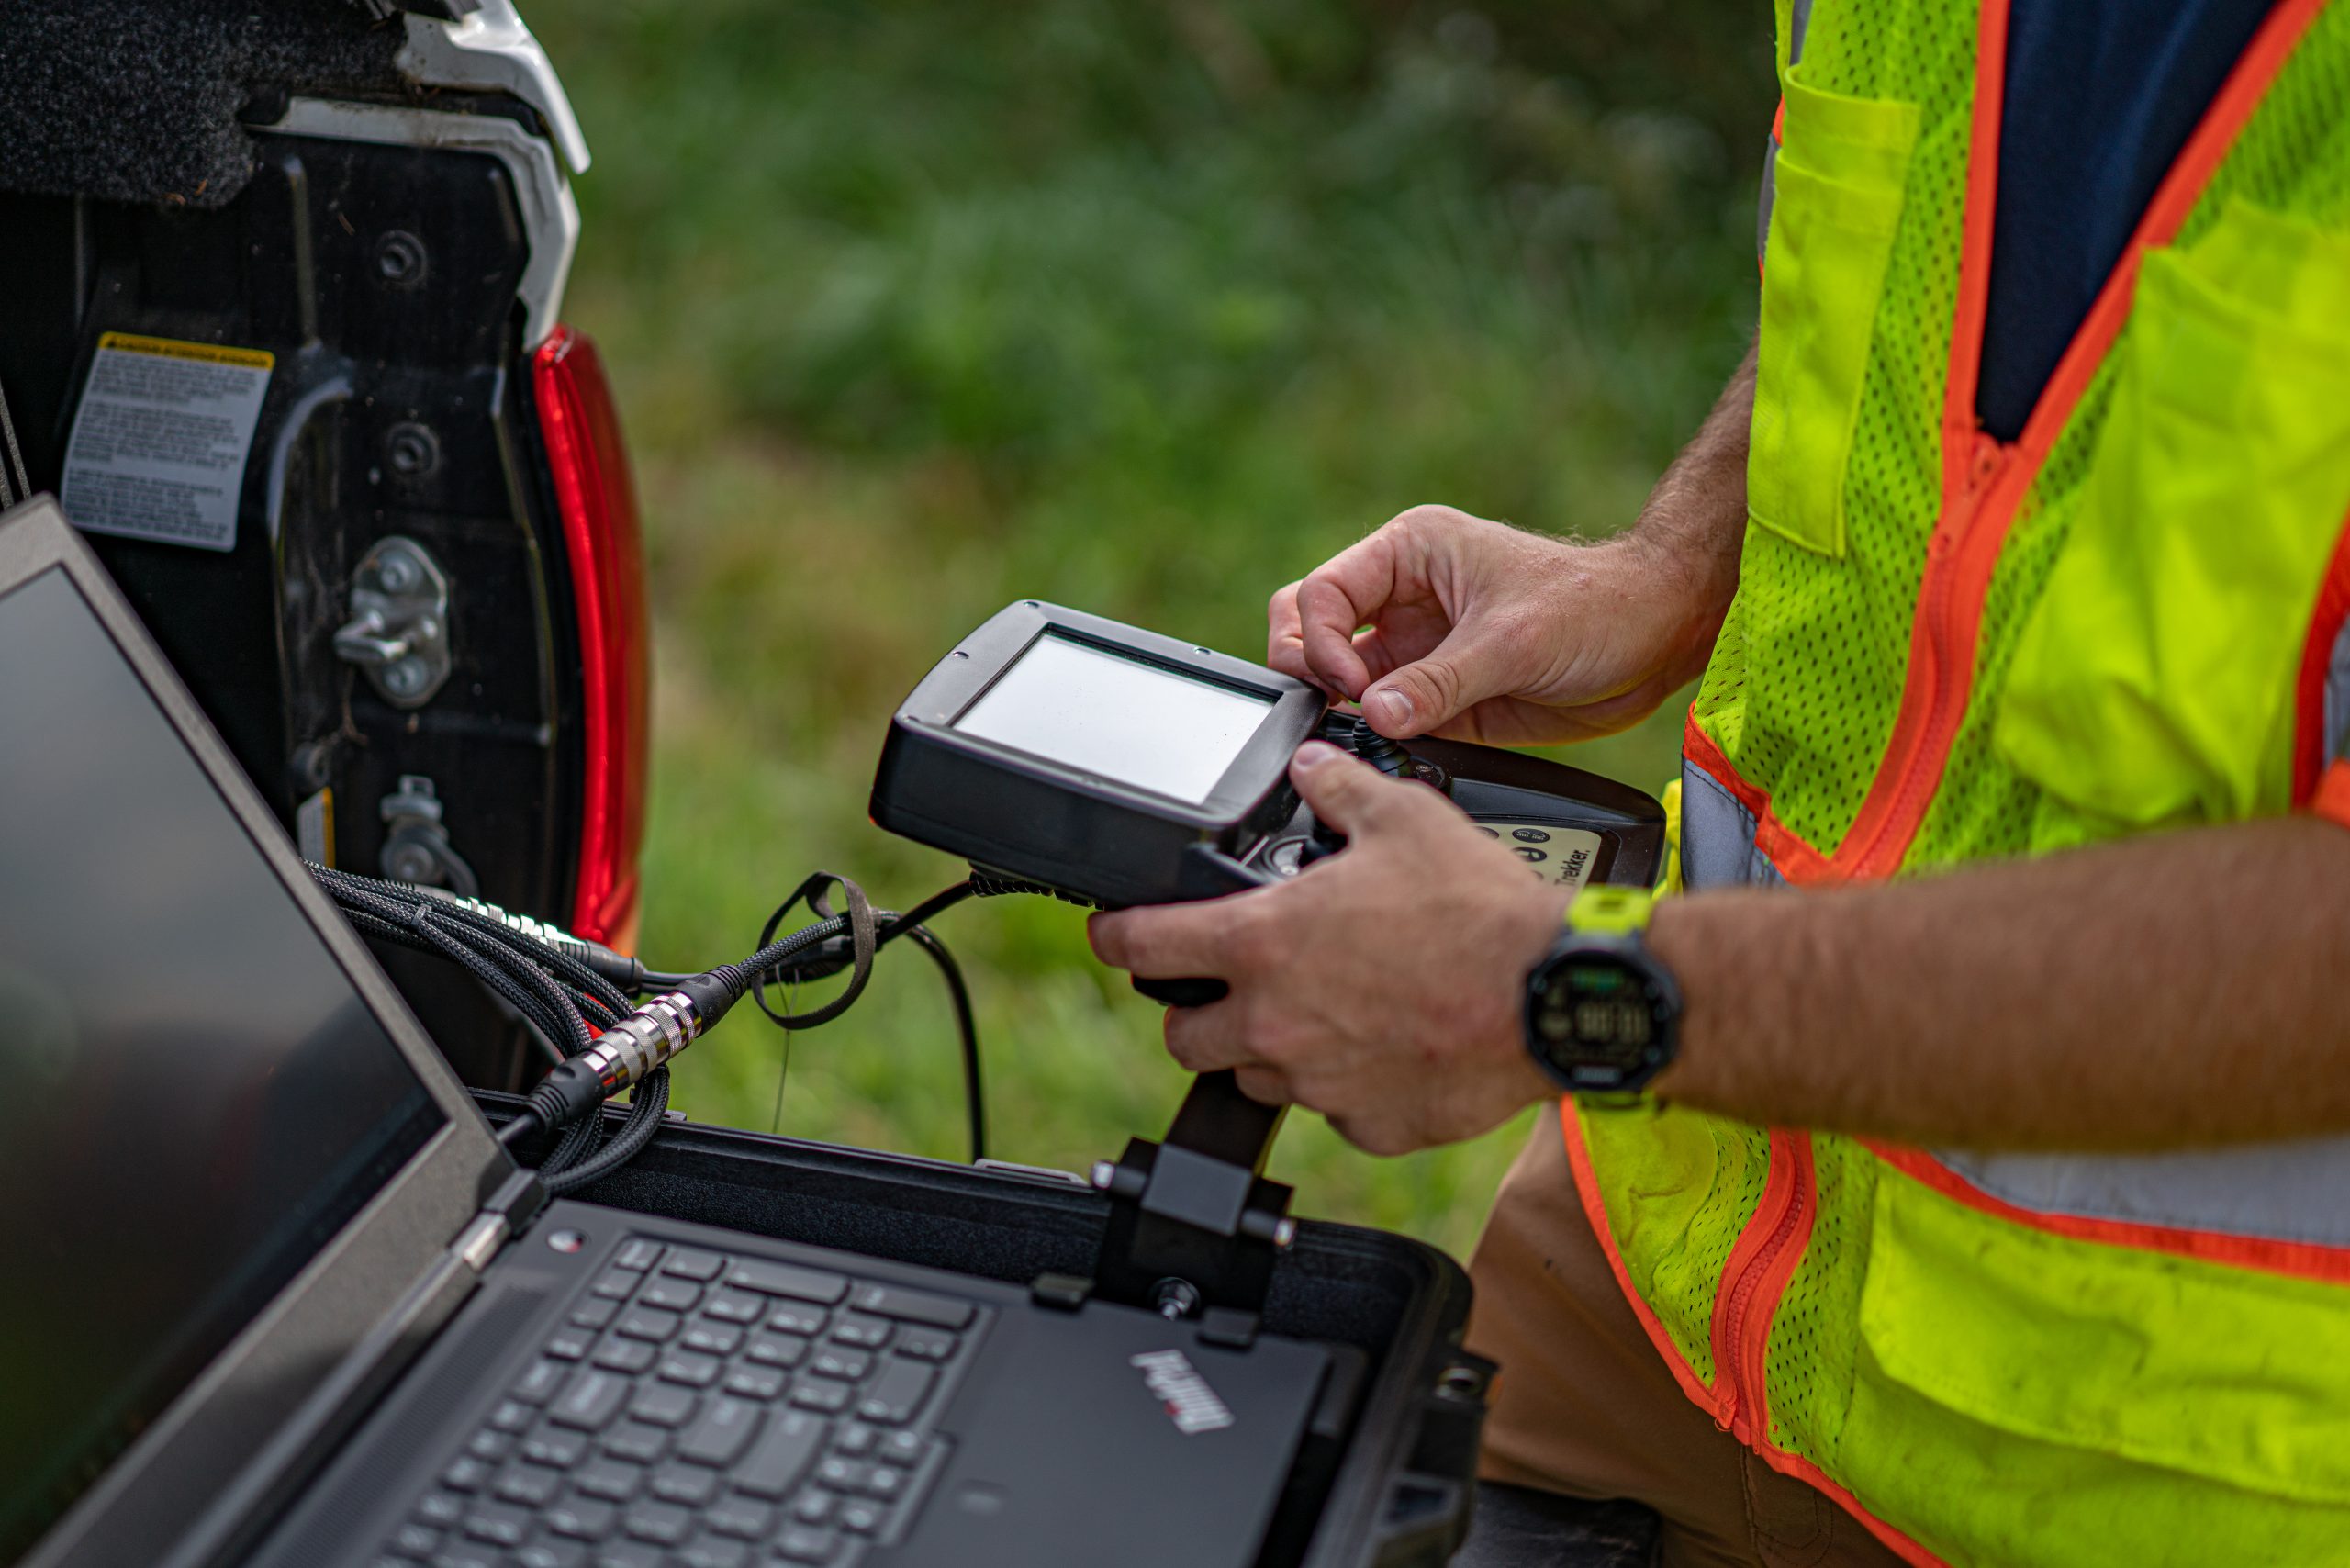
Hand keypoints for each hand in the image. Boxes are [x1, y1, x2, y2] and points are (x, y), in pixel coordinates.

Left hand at [1087, 742, 1567, 1155]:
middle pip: (1183, 1038)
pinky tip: (1383, 1049)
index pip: (1144, 947)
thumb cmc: (1480, 912)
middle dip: (1193, 1012)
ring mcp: (1318, 1083)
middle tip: (1225, 987)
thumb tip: (1313, 768)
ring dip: (1270, 1049)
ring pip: (1257, 1077)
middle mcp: (1276, 1022)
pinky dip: (1345, 1087)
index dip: (1114, 937)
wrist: (1551, 995)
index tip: (1112, 935)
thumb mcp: (1403, 818)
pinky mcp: (1368, 1126)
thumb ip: (1338, 791)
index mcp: (1264, 943)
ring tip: (1320, 1012)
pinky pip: (1333, 1111)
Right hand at [1266, 504, 1734, 748]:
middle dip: (1308, 667)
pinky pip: (1380, 718)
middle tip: (1335, 704)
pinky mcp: (1435, 696)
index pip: (1322, 593)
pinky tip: (1394, 746)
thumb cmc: (1595, 605)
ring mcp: (1415, 650)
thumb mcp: (1513, 639)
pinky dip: (1374, 736)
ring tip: (1369, 729)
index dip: (1321, 641)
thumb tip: (1377, 713)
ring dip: (1338, 706)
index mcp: (1409, 553)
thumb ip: (1439, 681)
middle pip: (1310, 628)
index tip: (1348, 683)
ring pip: (1337, 678)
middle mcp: (1402, 599)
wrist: (1653, 640)